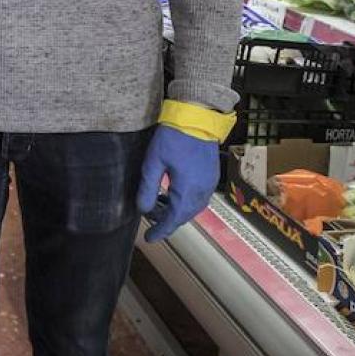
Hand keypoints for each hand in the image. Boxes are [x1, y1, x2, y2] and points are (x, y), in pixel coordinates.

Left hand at [135, 125, 220, 242]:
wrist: (198, 116)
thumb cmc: (173, 137)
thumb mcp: (153, 162)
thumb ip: (147, 188)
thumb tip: (142, 210)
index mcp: (188, 190)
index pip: (173, 219)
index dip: (160, 231)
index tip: (149, 239)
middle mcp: (202, 191)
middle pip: (184, 215)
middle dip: (167, 220)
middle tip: (149, 217)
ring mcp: (210, 183)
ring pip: (192, 207)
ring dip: (176, 210)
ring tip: (158, 204)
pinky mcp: (211, 175)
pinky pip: (199, 197)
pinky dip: (185, 201)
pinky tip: (172, 192)